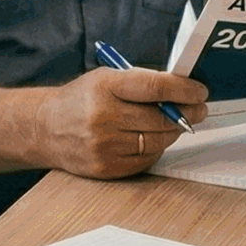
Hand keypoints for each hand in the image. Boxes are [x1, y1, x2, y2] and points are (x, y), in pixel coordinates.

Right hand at [39, 66, 209, 179]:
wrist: (45, 128)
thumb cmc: (81, 99)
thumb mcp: (107, 77)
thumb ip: (142, 82)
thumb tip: (183, 89)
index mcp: (105, 86)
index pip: (156, 87)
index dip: (184, 89)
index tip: (201, 91)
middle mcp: (103, 116)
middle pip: (161, 118)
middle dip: (187, 113)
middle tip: (199, 109)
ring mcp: (104, 146)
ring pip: (158, 141)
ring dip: (173, 132)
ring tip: (175, 122)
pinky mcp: (106, 168)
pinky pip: (146, 159)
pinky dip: (156, 149)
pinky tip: (152, 138)